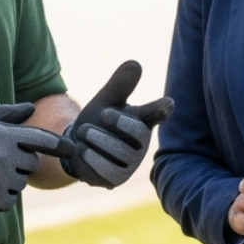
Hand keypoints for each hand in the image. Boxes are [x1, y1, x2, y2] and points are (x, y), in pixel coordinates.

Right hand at [0, 104, 67, 210]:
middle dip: (18, 164)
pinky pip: (7, 201)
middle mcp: (7, 156)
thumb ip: (8, 114)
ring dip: (7, 182)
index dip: (59, 146)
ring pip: (18, 184)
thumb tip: (31, 107)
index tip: (72, 150)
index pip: (41, 140)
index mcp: (6, 135)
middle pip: (30, 165)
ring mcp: (0, 178)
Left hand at [59, 60, 174, 187]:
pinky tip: (82, 150)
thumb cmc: (98, 120)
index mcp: (143, 120)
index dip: (162, 109)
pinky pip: (106, 170)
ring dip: (96, 139)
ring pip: (119, 152)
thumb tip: (135, 63)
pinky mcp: (117, 179)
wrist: (76, 145)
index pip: (157, 113)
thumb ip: (120, 84)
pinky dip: (90, 158)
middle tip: (101, 113)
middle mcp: (141, 143)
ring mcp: (131, 163)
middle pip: (136, 132)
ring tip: (84, 133)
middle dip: (114, 121)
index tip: (167, 104)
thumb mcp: (106, 99)